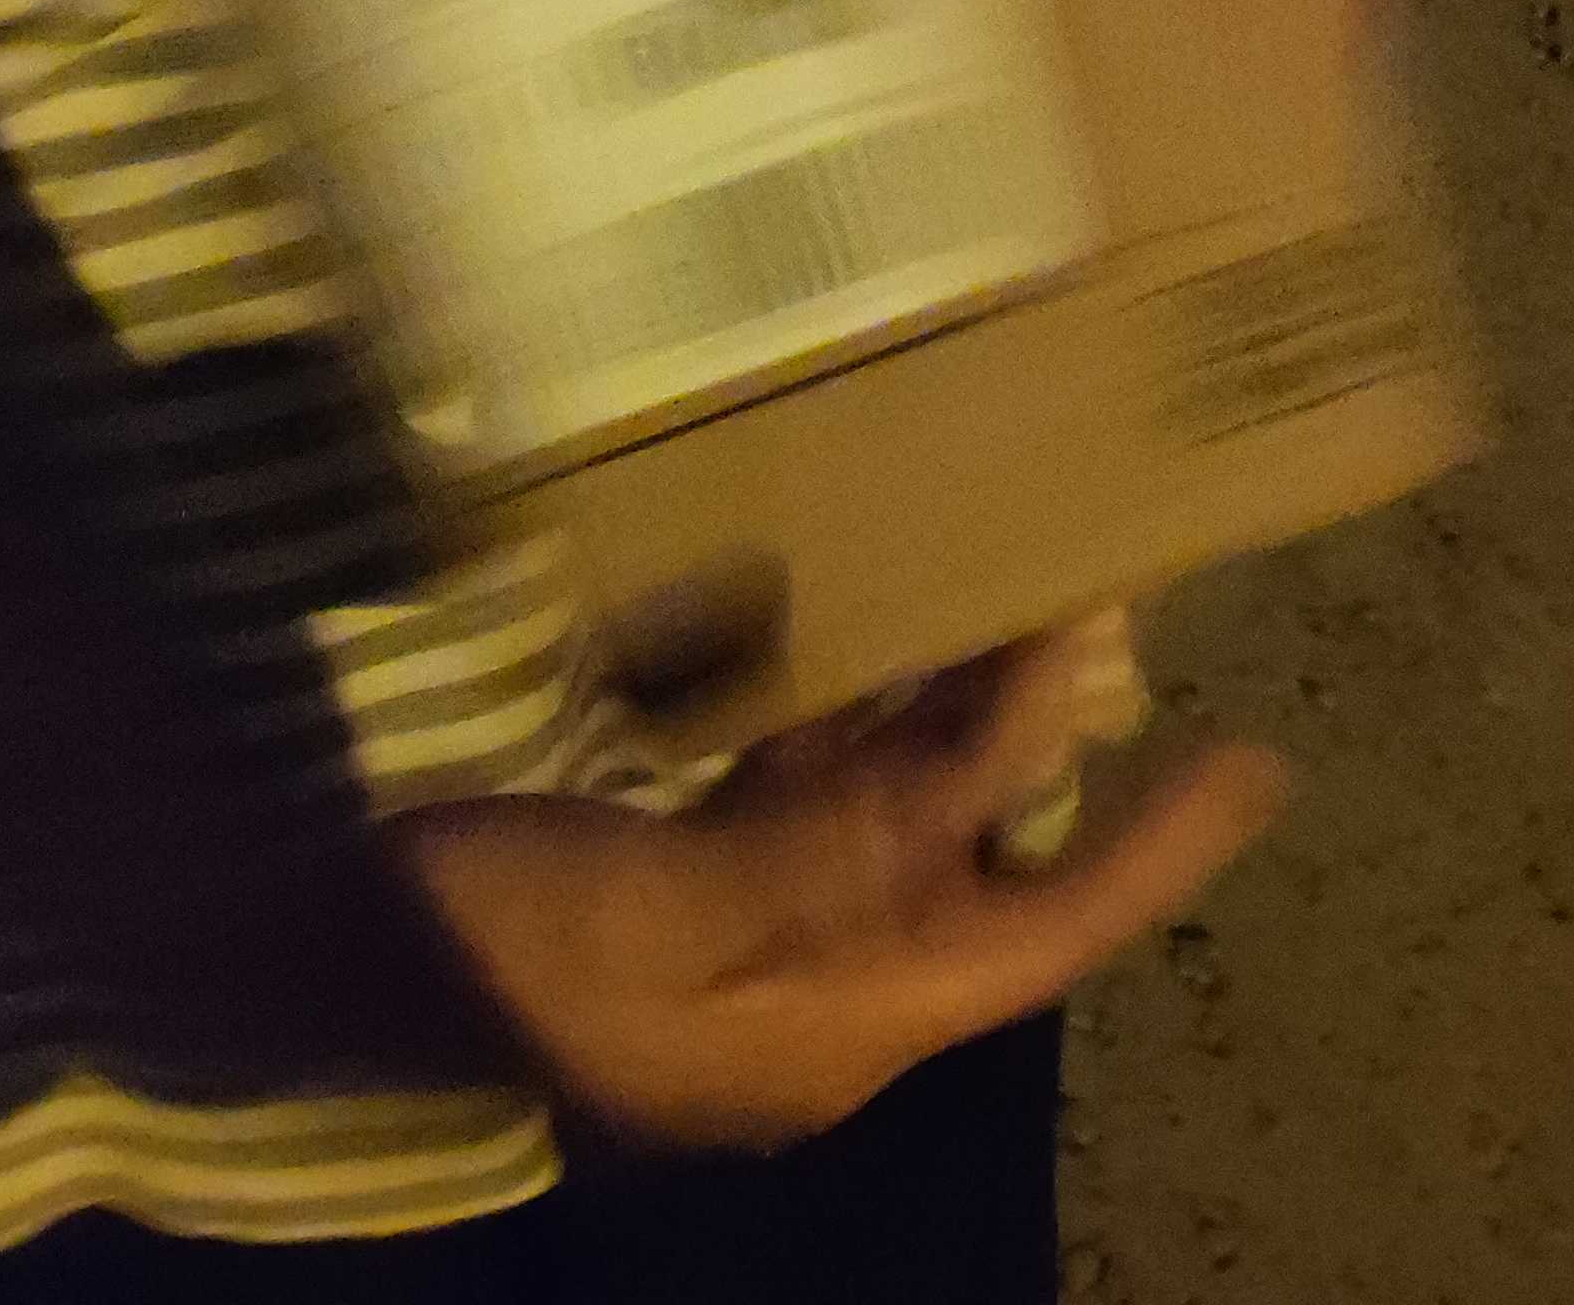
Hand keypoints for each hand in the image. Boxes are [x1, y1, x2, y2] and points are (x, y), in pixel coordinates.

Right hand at [402, 630, 1281, 1147]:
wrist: (312, 960)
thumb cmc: (498, 949)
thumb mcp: (666, 910)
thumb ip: (830, 840)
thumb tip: (987, 779)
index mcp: (837, 1019)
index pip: (1039, 931)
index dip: (1155, 852)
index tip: (1261, 764)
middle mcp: (814, 973)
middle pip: (971, 845)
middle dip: (1036, 719)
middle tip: (1101, 575)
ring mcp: (742, 918)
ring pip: (886, 794)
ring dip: (942, 687)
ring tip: (1002, 554)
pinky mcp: (670, 865)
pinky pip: (792, 774)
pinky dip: (831, 689)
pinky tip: (842, 589)